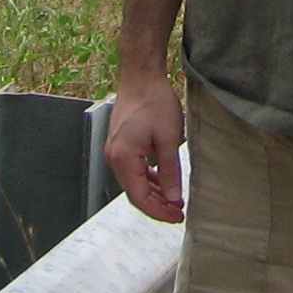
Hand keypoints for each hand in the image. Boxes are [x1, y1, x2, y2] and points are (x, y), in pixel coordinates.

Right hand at [106, 74, 186, 223]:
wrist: (141, 76)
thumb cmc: (154, 101)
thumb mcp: (168, 138)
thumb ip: (170, 171)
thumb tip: (172, 199)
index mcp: (123, 158)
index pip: (139, 198)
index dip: (158, 211)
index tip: (176, 217)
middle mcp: (114, 157)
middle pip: (134, 193)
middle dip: (157, 205)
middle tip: (178, 212)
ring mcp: (115, 150)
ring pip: (134, 182)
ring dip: (153, 193)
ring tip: (174, 200)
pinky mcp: (121, 144)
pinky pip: (133, 170)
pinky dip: (148, 179)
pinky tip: (162, 182)